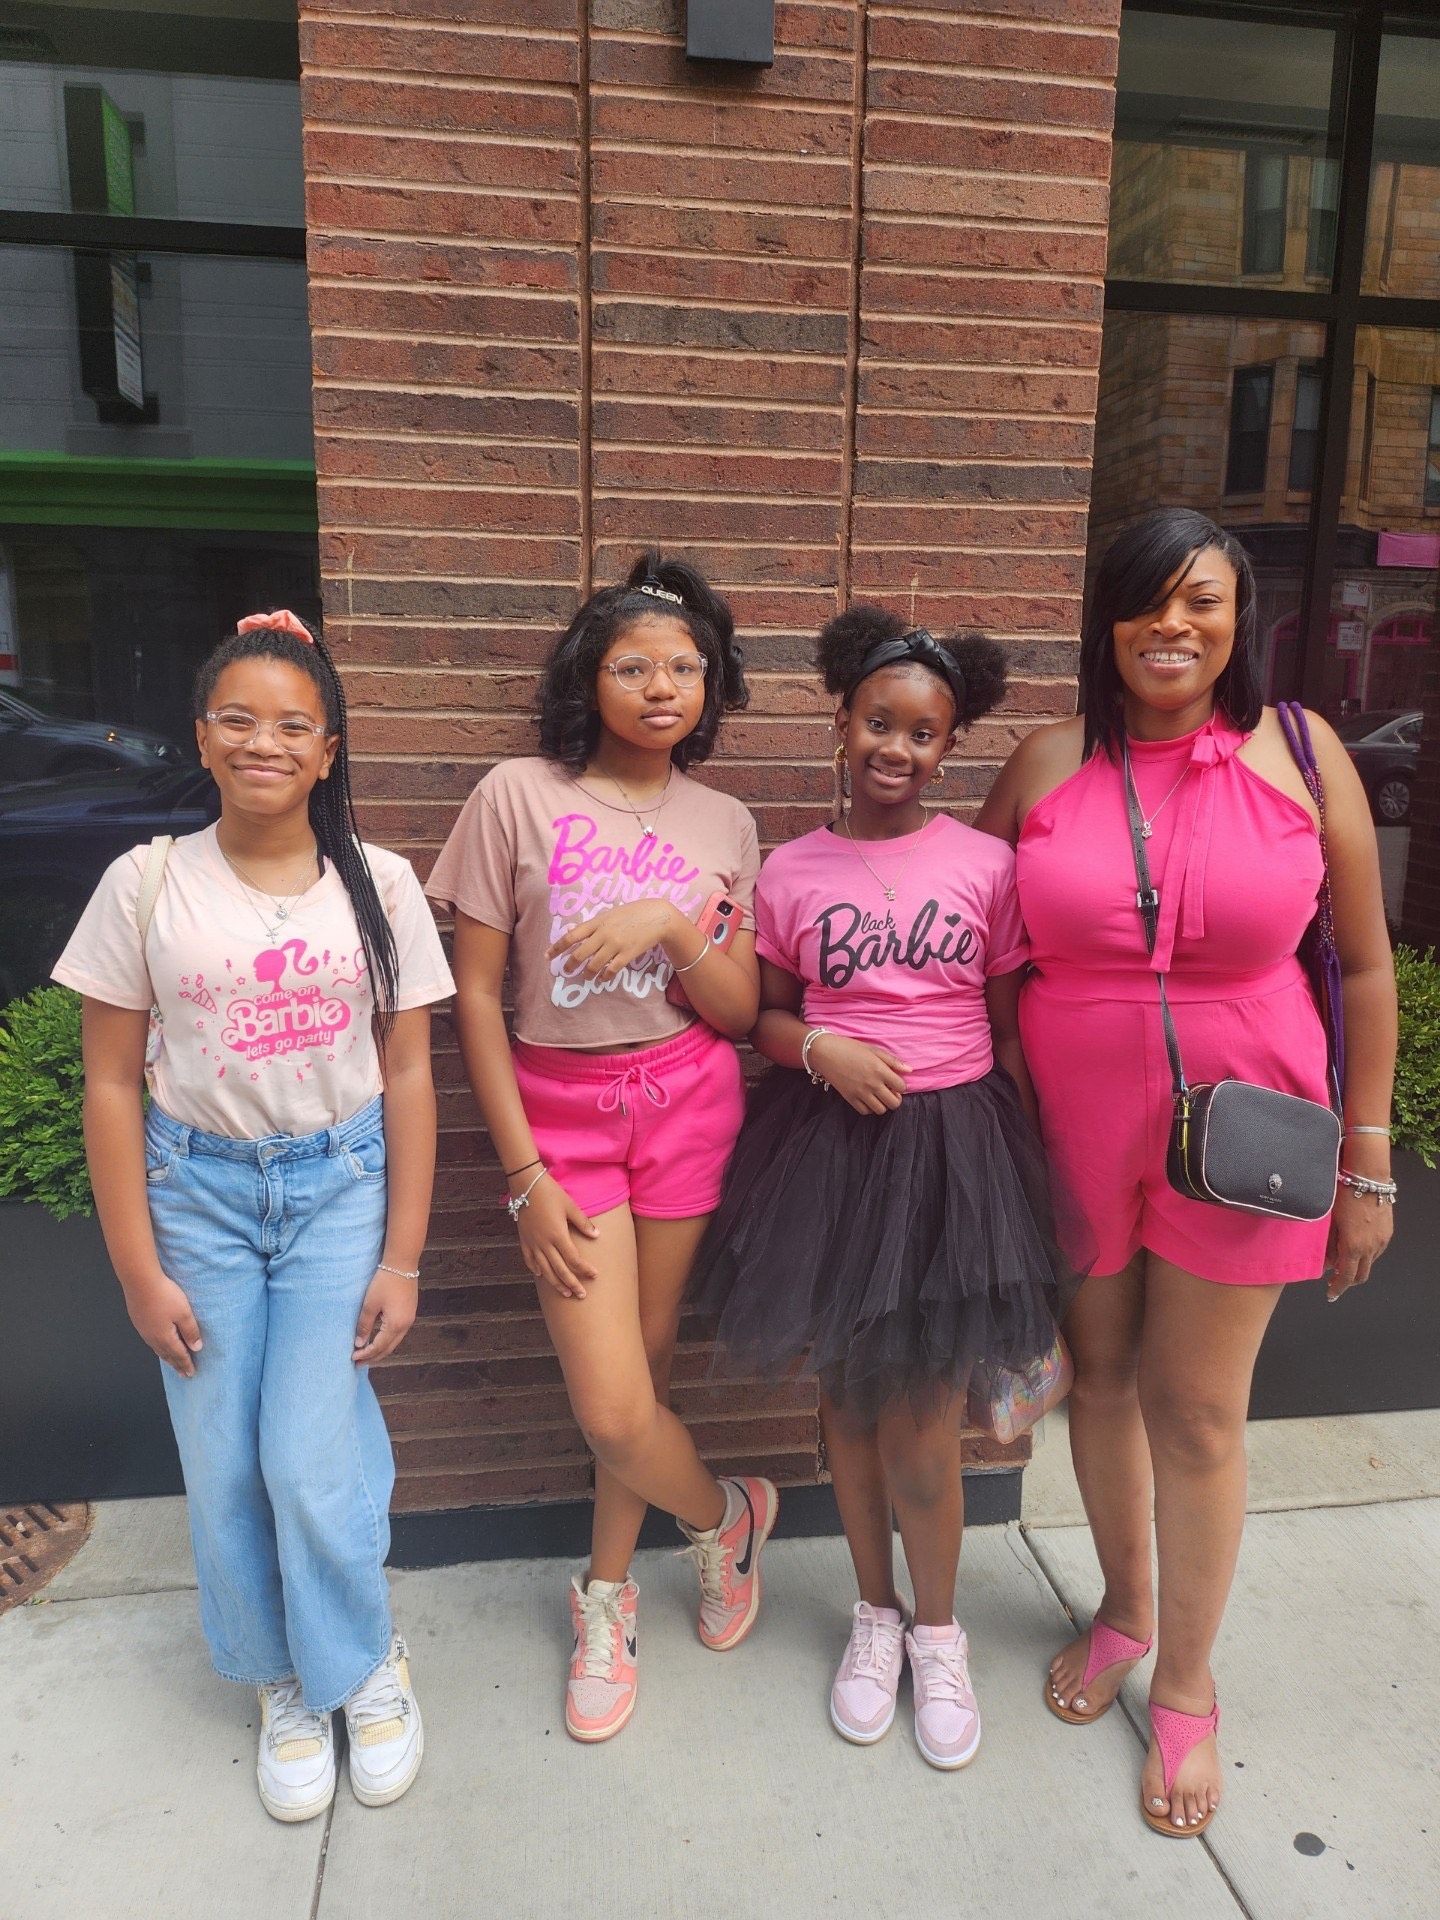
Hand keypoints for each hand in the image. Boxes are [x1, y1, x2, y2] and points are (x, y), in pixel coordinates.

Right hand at [125, 1273, 202, 1375]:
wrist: (140, 1281)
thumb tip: (196, 1348)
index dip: (186, 1365)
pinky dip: (158, 1347)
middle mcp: (152, 1337)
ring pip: (157, 1349)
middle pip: (167, 1355)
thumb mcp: (184, 1313)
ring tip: (172, 1362)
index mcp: (165, 1338)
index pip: (179, 1355)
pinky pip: (151, 1340)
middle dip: (177, 1365)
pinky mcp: (139, 1321)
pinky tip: (159, 1344)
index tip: (191, 1374)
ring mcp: (144, 1330)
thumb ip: (191, 1331)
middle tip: (183, 1374)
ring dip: (167, 1357)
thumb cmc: (164, 1295)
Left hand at [353, 1267, 418, 1362]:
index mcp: (395, 1325)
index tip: (352, 1358)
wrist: (402, 1264)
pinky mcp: (410, 1313)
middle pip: (388, 1349)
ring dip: (381, 1350)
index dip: (365, 1354)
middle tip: (358, 1364)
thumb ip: (364, 1325)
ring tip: (368, 1355)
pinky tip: (379, 1340)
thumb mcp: (370, 1304)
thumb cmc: (384, 1282)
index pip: (378, 1347)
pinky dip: (387, 1341)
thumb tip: (359, 1343)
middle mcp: (405, 1326)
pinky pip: (398, 1334)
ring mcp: (410, 1320)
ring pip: (394, 1342)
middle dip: (373, 1357)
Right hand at [515, 1173, 599, 1298]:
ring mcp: (532, 1243)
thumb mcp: (570, 1206)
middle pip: (560, 1270)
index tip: (595, 1275)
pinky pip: (529, 1260)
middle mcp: (544, 1243)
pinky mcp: (524, 1240)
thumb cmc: (551, 1193)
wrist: (526, 1184)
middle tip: (581, 1295)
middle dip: (572, 1284)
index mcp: (558, 1235)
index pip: (574, 1259)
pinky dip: (536, 1270)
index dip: (585, 1270)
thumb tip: (597, 1235)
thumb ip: (583, 1223)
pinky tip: (541, 1276)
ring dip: (556, 1283)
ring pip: (545, 1270)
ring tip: (565, 1293)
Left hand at [547, 901, 677, 983]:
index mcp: (598, 922)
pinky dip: (604, 976)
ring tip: (586, 977)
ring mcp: (616, 944)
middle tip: (566, 971)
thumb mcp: (610, 914)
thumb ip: (595, 925)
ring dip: (587, 974)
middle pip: (580, 953)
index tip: (547, 956)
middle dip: (570, 964)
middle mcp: (604, 934)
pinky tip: (602, 979)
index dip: (557, 947)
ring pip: (594, 965)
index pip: (571, 936)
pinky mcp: (627, 954)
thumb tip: (576, 934)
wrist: (657, 916)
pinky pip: (611, 970)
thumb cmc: (633, 913)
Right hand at [809, 1034, 909, 1114]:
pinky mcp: (849, 1098)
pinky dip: (869, 1108)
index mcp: (880, 1070)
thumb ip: (892, 1061)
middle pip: (894, 1103)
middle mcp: (872, 1084)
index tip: (895, 1082)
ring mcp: (860, 1093)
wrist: (825, 1053)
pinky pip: (865, 1111)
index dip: (901, 1085)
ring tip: (878, 1095)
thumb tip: (909, 1070)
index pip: (901, 1087)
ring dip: (883, 1104)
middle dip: (895, 1098)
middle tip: (890, 1091)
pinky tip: (868, 1098)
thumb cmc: (850, 1048)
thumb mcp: (873, 1050)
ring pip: (881, 1110)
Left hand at [1324, 1185, 1393, 1302]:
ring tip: (1343, 1260)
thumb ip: (1328, 1245)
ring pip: (1370, 1263)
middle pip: (1361, 1275)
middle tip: (1335, 1280)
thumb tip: (1326, 1263)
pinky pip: (1377, 1251)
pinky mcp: (1388, 1233)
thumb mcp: (1329, 1221)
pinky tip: (1356, 1246)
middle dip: (1348, 1281)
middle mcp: (1371, 1248)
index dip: (1338, 1288)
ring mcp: (1382, 1241)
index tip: (1330, 1294)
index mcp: (1353, 1247)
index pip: (1346, 1277)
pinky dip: (1366, 1255)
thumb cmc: (1343, 1195)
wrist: (1367, 1178)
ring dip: (1357, 1266)